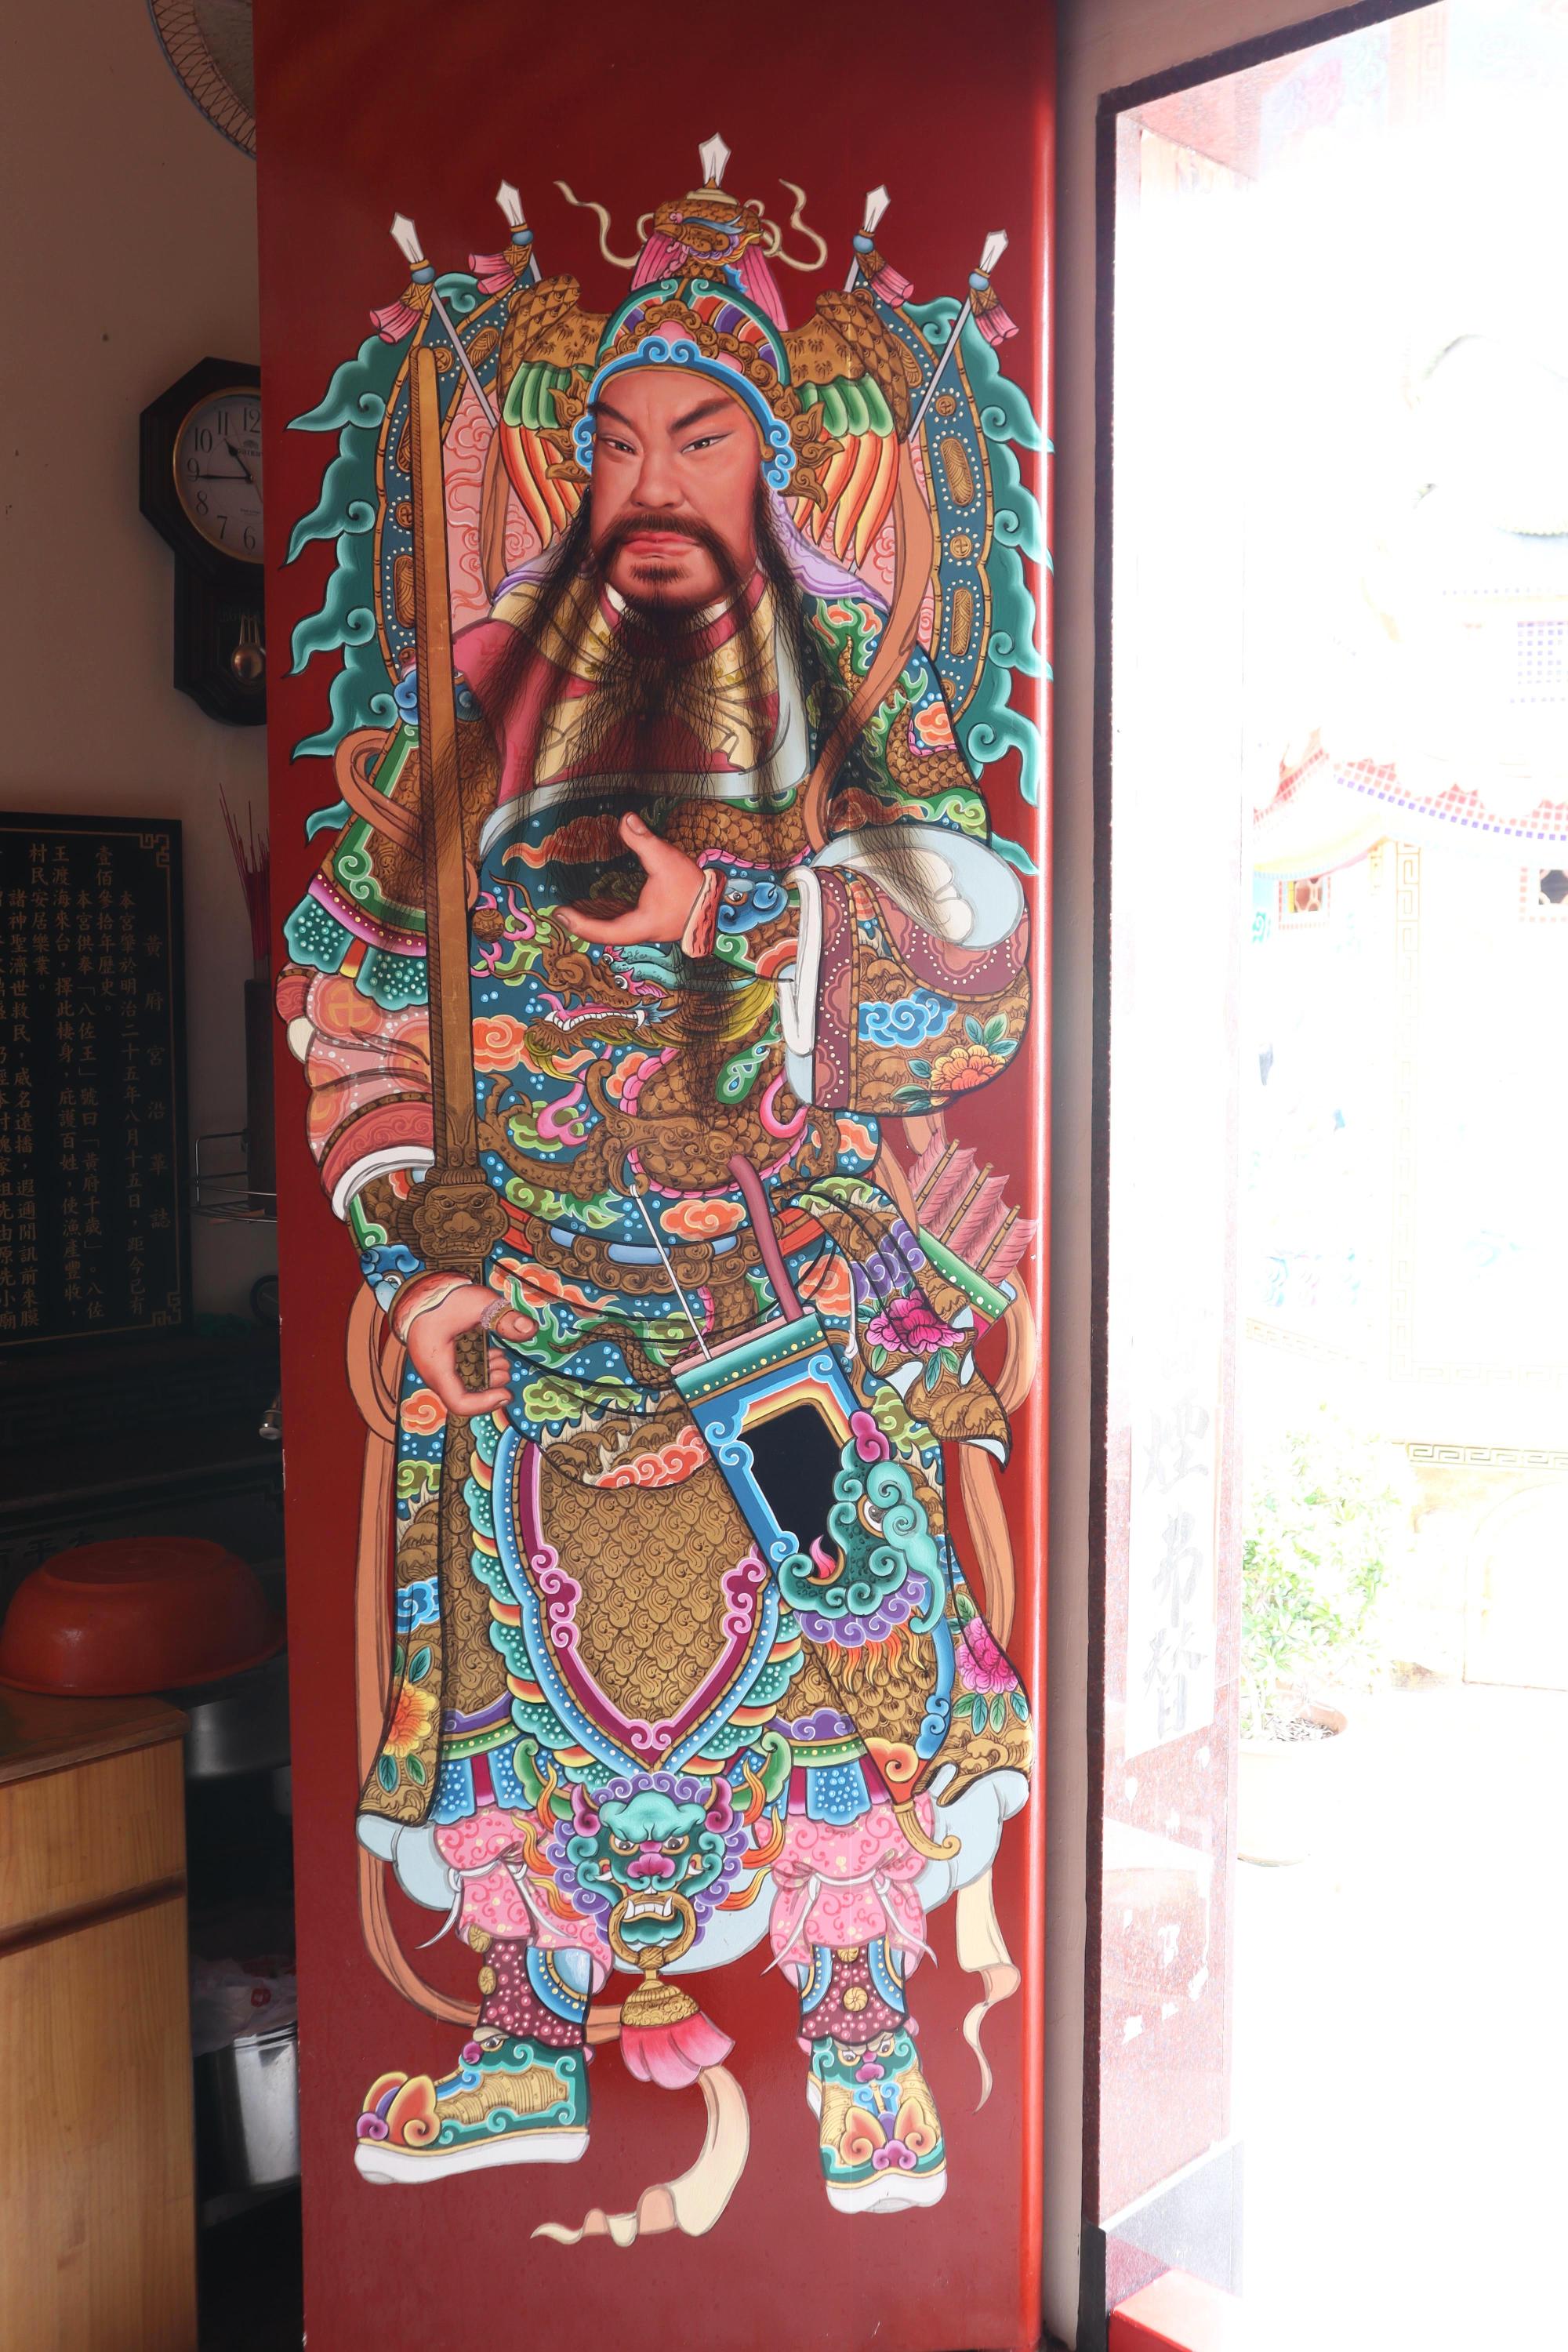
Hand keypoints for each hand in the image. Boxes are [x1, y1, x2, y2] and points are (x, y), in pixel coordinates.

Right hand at [404, 1282, 534, 1416]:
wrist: (417, 1290)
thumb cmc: (442, 1297)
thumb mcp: (477, 1303)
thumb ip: (504, 1318)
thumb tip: (531, 1330)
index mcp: (438, 1367)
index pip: (460, 1403)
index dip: (486, 1404)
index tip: (507, 1393)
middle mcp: (435, 1374)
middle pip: (465, 1396)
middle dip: (491, 1385)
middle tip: (505, 1366)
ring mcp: (437, 1368)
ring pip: (464, 1385)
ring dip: (488, 1375)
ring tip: (500, 1357)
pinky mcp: (442, 1361)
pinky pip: (461, 1374)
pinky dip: (480, 1367)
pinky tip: (492, 1353)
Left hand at [560, 813, 703, 945]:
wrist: (715, 905)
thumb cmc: (693, 889)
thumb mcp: (666, 860)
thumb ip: (643, 841)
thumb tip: (625, 820)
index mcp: (640, 925)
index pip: (602, 931)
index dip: (578, 923)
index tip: (559, 913)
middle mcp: (640, 933)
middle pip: (602, 935)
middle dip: (580, 925)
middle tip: (560, 912)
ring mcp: (645, 930)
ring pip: (612, 931)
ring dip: (592, 922)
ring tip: (572, 909)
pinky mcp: (650, 924)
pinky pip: (622, 924)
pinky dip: (606, 917)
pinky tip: (597, 905)